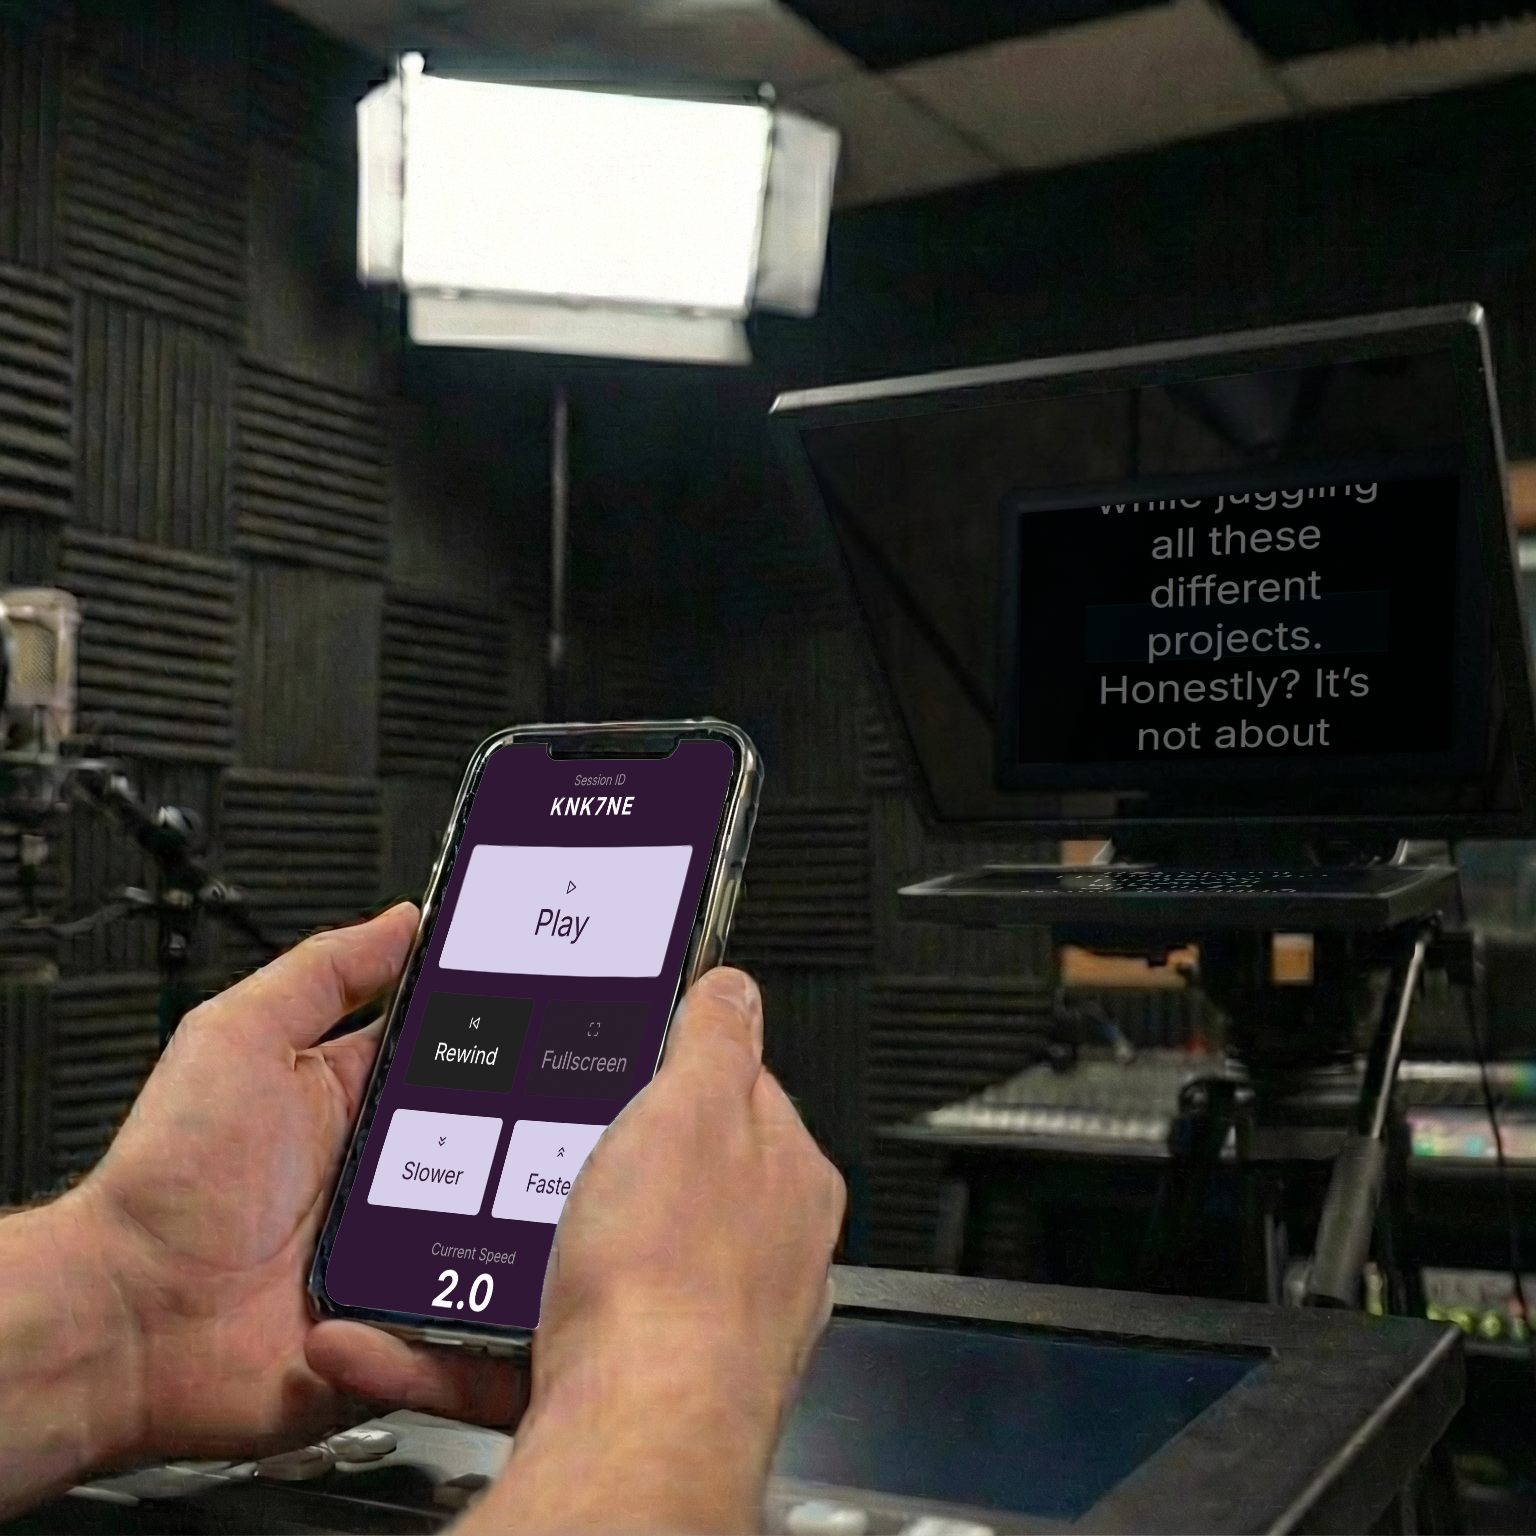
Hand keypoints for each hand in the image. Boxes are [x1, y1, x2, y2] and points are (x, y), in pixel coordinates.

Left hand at [0, 904, 522, 1514]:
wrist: (128, 1318)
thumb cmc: (167, 1177)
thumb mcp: (239, 1037)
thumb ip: (322, 973)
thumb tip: (404, 920)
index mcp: (358, 1099)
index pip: (459, 1052)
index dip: (510, 1031)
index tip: (563, 1008)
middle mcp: (390, 1173)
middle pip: (501, 1136)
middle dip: (546, 1122)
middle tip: (584, 1105)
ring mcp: (402, 1249)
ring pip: (507, 1221)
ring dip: (535, 1209)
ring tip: (568, 1189)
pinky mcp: (407, 1320)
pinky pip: (480, 1308)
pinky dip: (504, 1296)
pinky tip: (524, 1271)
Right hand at [459, 966, 845, 1534]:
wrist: (630, 1440)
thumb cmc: (674, 1282)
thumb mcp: (693, 1106)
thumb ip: (715, 1038)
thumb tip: (733, 989)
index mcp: (783, 1181)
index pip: (735, 1095)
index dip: (672, 1067)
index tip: (618, 1056)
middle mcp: (753, 1261)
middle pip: (660, 1182)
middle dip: (583, 1163)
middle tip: (525, 1141)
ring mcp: (689, 1329)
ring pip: (587, 1268)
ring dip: (514, 1252)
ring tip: (457, 1228)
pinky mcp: (618, 1389)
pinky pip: (530, 1348)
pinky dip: (463, 1341)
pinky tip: (403, 1333)